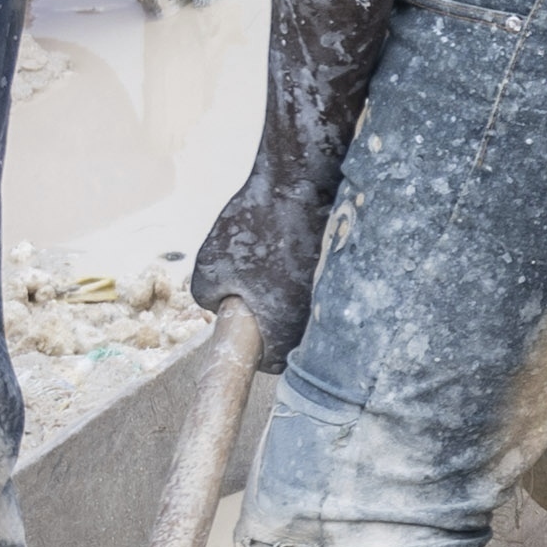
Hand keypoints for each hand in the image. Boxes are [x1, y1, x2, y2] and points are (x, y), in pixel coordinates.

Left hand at [193, 151, 332, 343]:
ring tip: (269, 265)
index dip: (253, 352)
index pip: (271, 362)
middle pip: (291, 339)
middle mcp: (314, 320)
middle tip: (250, 295)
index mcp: (284, 328)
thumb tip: (216, 304)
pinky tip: (287, 250)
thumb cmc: (255, 228)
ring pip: (304, 314)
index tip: (243, 333)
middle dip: (270, 324)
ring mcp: (330, 297)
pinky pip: (317, 289)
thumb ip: (208, 299)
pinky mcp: (338, 274)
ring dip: (287, 300)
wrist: (299, 184)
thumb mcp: (211, 268)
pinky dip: (303, 279)